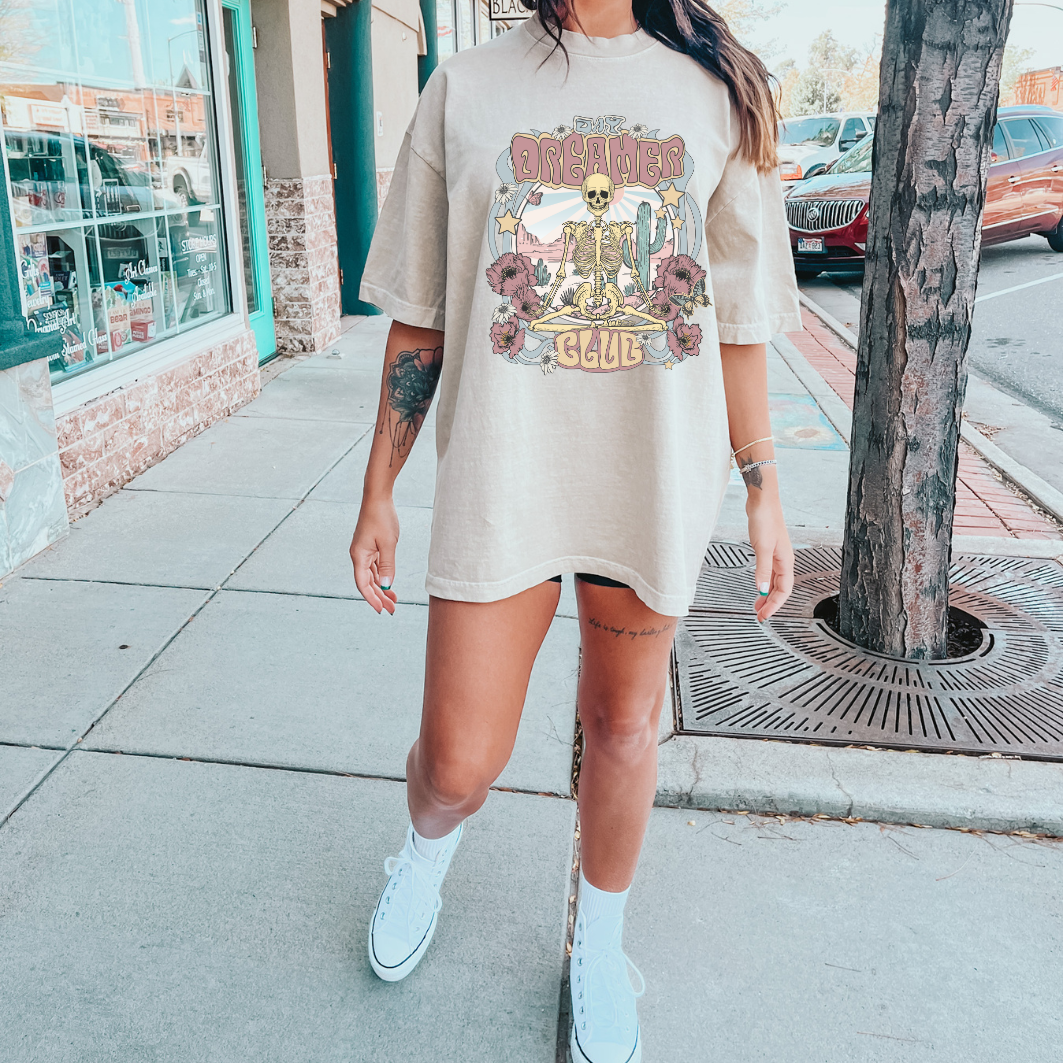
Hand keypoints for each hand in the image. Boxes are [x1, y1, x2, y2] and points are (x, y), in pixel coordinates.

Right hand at [350, 494, 399, 614]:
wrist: (377, 498)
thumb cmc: (382, 517)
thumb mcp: (388, 544)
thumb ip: (388, 566)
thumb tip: (385, 586)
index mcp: (359, 556)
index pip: (363, 584)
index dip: (372, 599)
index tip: (382, 610)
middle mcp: (358, 556)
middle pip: (367, 582)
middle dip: (379, 597)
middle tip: (392, 609)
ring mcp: (364, 551)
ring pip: (371, 576)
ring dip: (381, 589)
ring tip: (393, 600)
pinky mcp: (370, 547)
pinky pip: (374, 567)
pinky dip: (381, 577)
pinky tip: (389, 584)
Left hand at [746, 494, 793, 622]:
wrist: (761, 499)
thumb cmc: (765, 518)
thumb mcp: (762, 547)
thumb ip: (762, 570)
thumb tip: (762, 589)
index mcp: (785, 561)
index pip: (784, 590)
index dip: (775, 605)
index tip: (764, 616)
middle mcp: (783, 559)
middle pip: (780, 588)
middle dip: (770, 603)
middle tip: (759, 614)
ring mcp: (776, 554)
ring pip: (774, 580)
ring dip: (766, 594)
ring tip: (757, 604)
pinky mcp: (768, 548)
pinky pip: (769, 571)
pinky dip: (764, 581)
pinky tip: (758, 584)